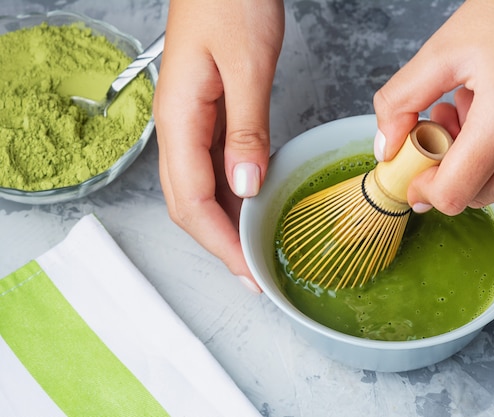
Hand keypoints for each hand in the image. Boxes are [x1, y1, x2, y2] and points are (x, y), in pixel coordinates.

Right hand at [153, 0, 284, 290]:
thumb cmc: (231, 3)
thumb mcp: (246, 68)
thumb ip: (245, 130)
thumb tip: (246, 186)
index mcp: (179, 120)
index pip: (192, 201)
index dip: (219, 242)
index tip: (248, 271)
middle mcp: (177, 127)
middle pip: (189, 203)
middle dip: (219, 243)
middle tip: (254, 273)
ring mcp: (190, 122)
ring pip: (199, 189)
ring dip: (225, 224)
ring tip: (255, 250)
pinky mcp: (208, 114)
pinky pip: (213, 167)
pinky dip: (232, 195)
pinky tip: (252, 205)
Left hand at [374, 0, 493, 214]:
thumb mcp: (444, 49)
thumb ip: (401, 101)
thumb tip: (387, 146)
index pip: (456, 194)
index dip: (425, 192)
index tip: (413, 175)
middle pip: (480, 196)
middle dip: (451, 172)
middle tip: (444, 126)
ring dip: (481, 167)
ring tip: (475, 115)